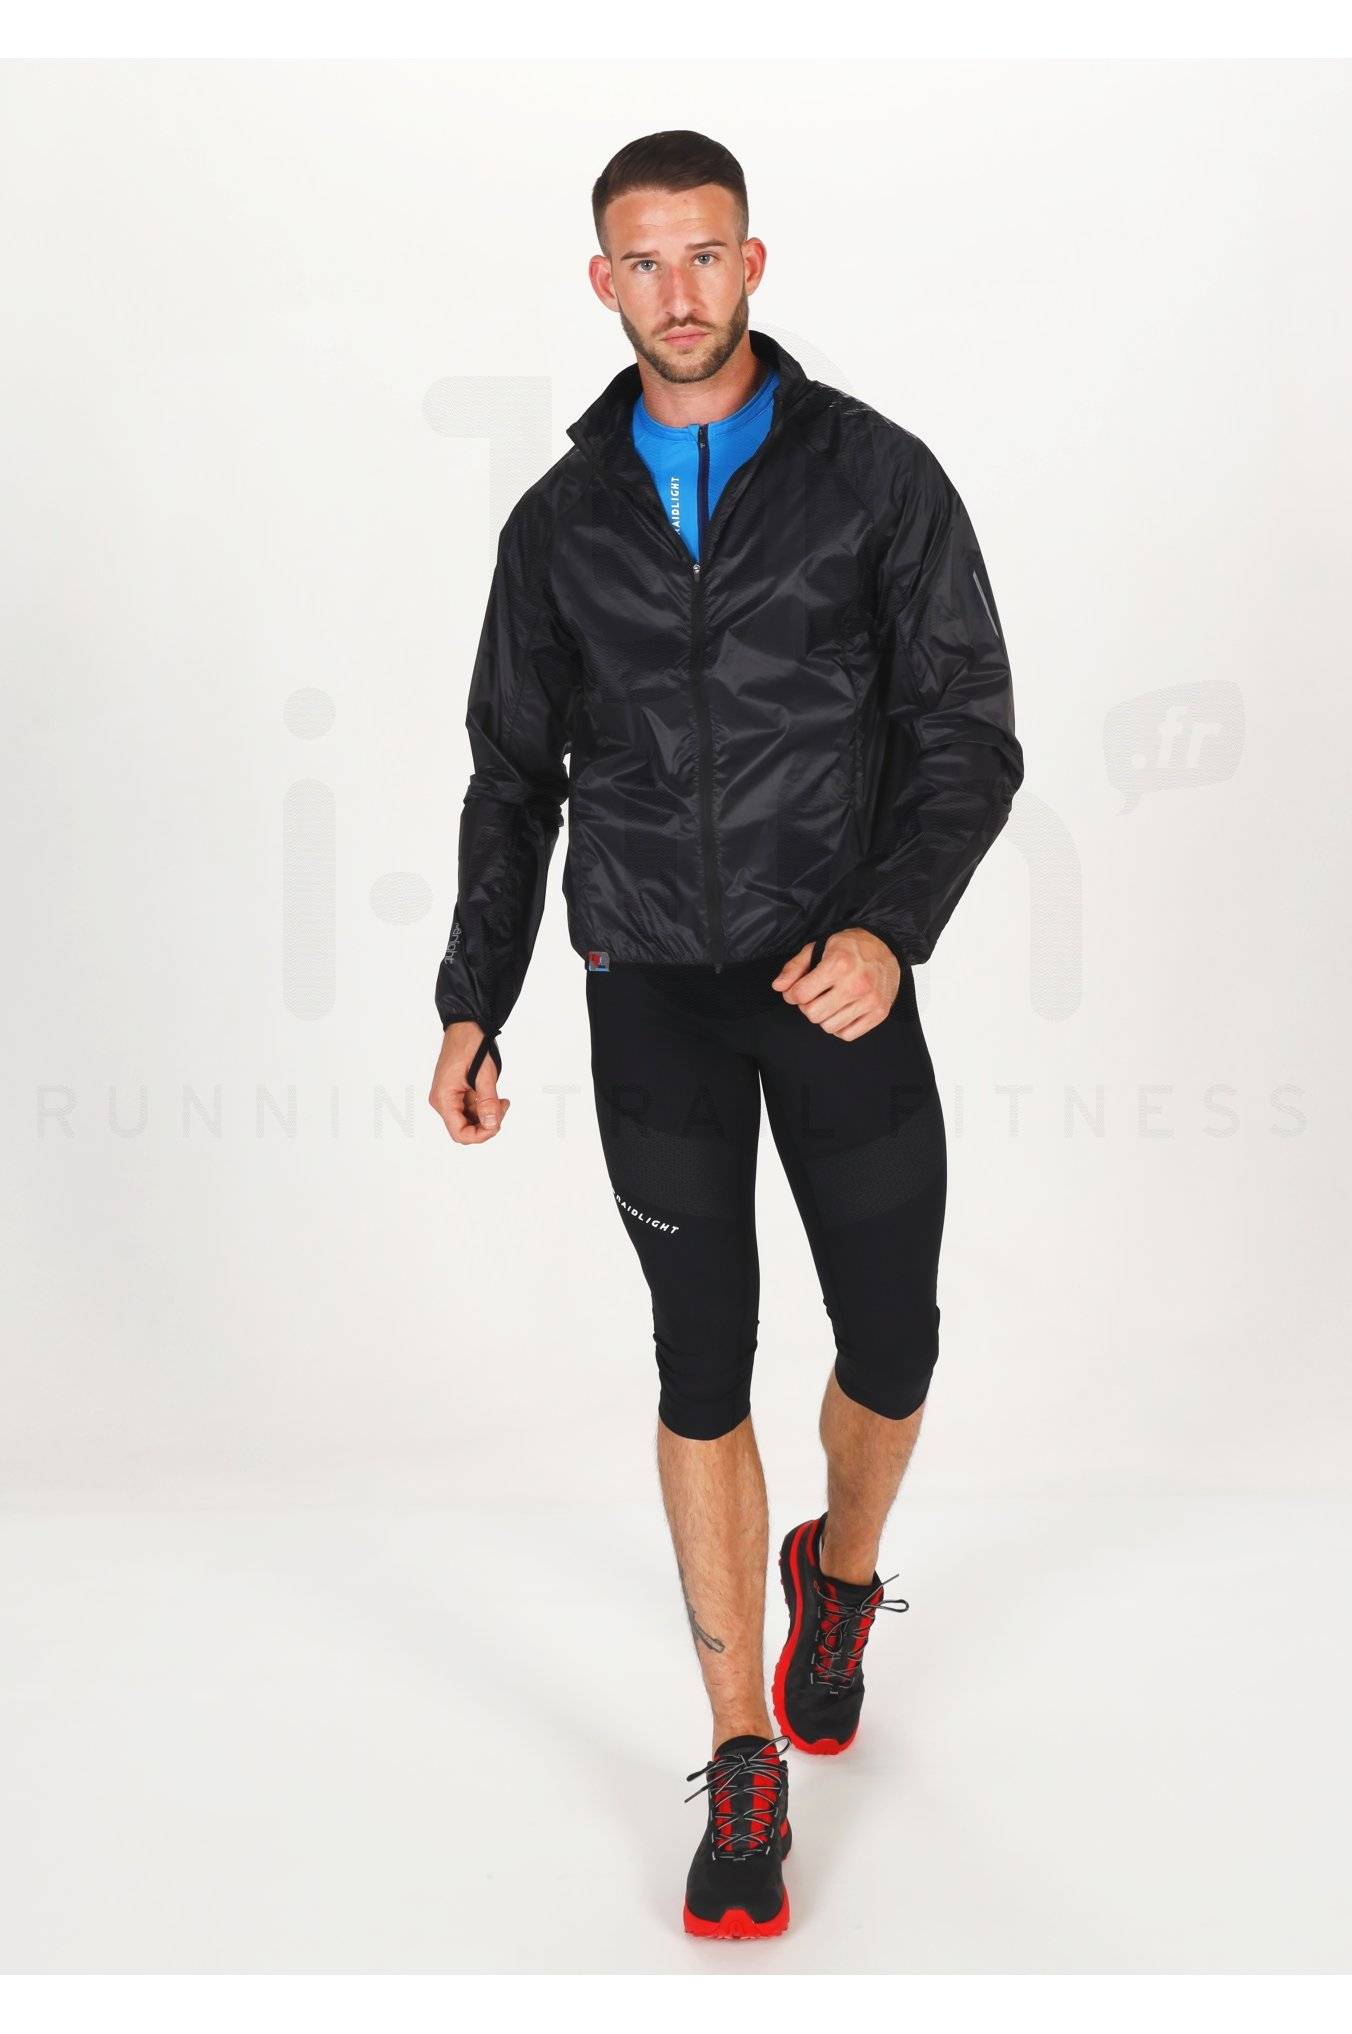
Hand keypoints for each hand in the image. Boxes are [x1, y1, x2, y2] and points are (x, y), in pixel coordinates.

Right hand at [428, 1021, 510, 1143]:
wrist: (466, 1025)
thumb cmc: (471, 1044)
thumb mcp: (484, 1075)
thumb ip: (488, 1102)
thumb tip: (492, 1125)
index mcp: (444, 1098)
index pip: (460, 1134)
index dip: (481, 1135)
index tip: (497, 1123)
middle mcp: (442, 1101)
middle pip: (465, 1129)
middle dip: (487, 1123)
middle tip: (502, 1106)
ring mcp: (448, 1098)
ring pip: (470, 1121)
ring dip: (488, 1115)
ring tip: (501, 1100)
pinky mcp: (455, 1093)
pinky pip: (470, 1110)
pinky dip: (484, 1107)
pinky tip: (495, 1097)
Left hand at [770, 928, 901, 1039]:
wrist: (886, 948)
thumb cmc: (849, 948)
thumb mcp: (818, 948)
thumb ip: (795, 967)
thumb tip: (778, 987)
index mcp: (838, 964)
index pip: (800, 994)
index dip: (792, 994)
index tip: (796, 990)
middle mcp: (855, 984)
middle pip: (813, 1014)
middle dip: (807, 1006)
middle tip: (814, 995)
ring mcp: (869, 1000)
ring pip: (829, 1027)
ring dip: (824, 1017)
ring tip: (829, 1002)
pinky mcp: (879, 1013)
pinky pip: (847, 1034)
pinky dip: (840, 1027)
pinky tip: (841, 1011)